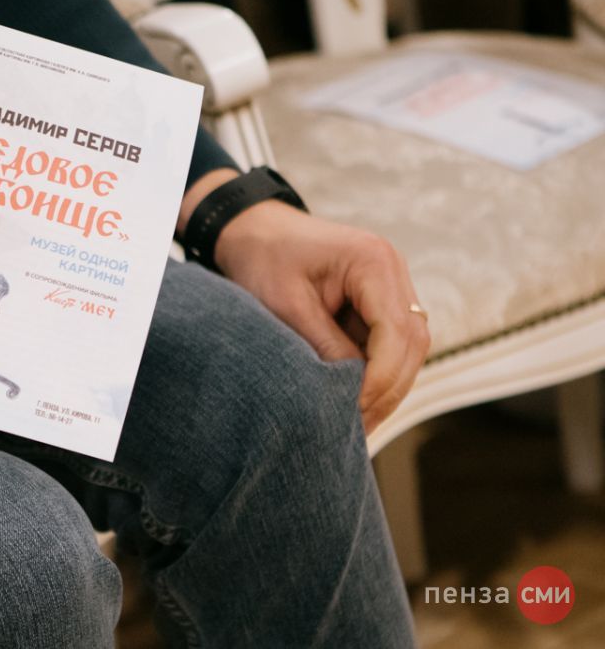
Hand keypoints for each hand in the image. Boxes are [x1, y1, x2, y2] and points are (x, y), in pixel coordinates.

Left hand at [180, 175, 429, 433]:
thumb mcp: (287, 305)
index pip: (396, 330)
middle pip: (412, 343)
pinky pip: (388, 346)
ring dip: (385, 388)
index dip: (379, 376)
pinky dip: (374, 376)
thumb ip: (325, 346)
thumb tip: (354, 393)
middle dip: (387, 389)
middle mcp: (393, 272)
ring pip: (406, 350)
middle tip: (357, 430)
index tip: (353, 409)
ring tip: (355, 427)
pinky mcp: (378, 303)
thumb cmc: (264, 259)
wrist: (251, 232)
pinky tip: (353, 405)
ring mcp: (390, 288)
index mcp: (374, 262)